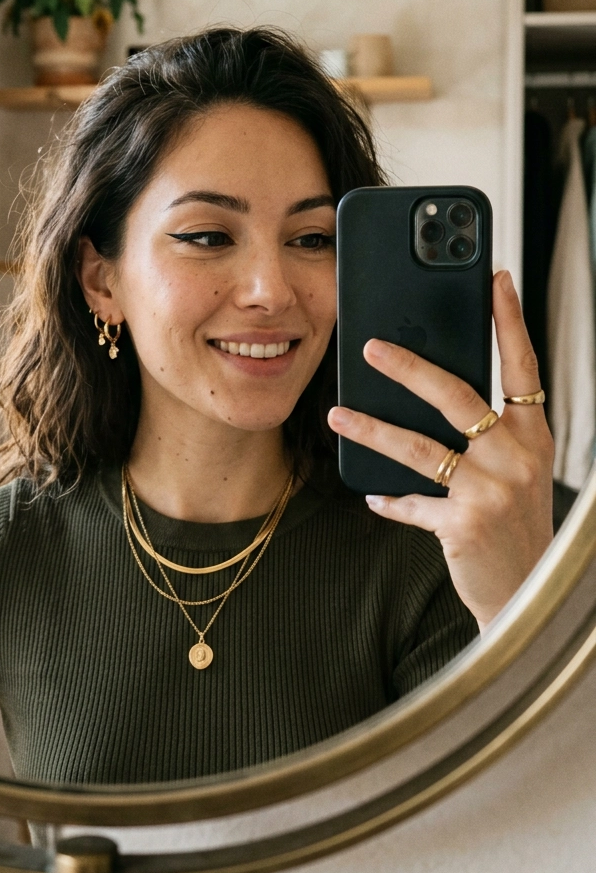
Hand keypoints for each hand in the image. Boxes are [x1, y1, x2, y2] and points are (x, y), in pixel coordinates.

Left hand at [328, 270, 554, 629]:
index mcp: (533, 434)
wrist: (528, 593)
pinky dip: (390, 499)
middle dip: (408, 367)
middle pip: (456, 395)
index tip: (495, 278)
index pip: (522, 365)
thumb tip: (431, 388)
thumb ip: (489, 433)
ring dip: (372, 429)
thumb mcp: (518, 470)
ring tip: (338, 414)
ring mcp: (492, 490)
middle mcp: (518, 456)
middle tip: (369, 347)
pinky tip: (374, 496)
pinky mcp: (465, 524)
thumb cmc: (515, 524)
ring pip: (419, 447)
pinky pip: (412, 502)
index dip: (509, 320)